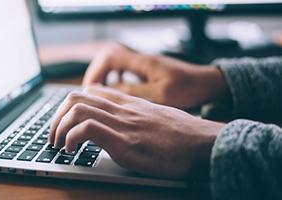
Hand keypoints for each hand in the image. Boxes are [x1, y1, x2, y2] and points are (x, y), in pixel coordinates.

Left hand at [49, 86, 223, 178]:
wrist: (205, 144)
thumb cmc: (184, 135)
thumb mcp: (156, 117)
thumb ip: (136, 116)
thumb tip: (122, 124)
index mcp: (129, 103)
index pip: (90, 91)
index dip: (70, 105)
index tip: (65, 121)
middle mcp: (122, 109)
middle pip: (76, 97)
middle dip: (57, 116)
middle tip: (54, 135)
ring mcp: (123, 124)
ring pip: (76, 109)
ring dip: (58, 128)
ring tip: (58, 144)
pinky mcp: (125, 142)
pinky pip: (87, 129)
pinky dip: (71, 138)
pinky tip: (72, 151)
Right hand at [83, 43, 227, 108]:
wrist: (207, 83)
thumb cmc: (188, 88)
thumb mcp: (160, 95)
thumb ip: (133, 92)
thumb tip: (108, 91)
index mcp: (142, 62)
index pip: (109, 57)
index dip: (96, 72)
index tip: (90, 89)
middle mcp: (141, 60)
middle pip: (107, 57)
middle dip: (96, 73)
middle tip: (91, 92)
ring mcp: (144, 64)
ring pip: (115, 63)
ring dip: (104, 76)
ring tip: (99, 93)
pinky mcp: (147, 71)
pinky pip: (124, 70)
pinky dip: (115, 79)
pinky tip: (116, 91)